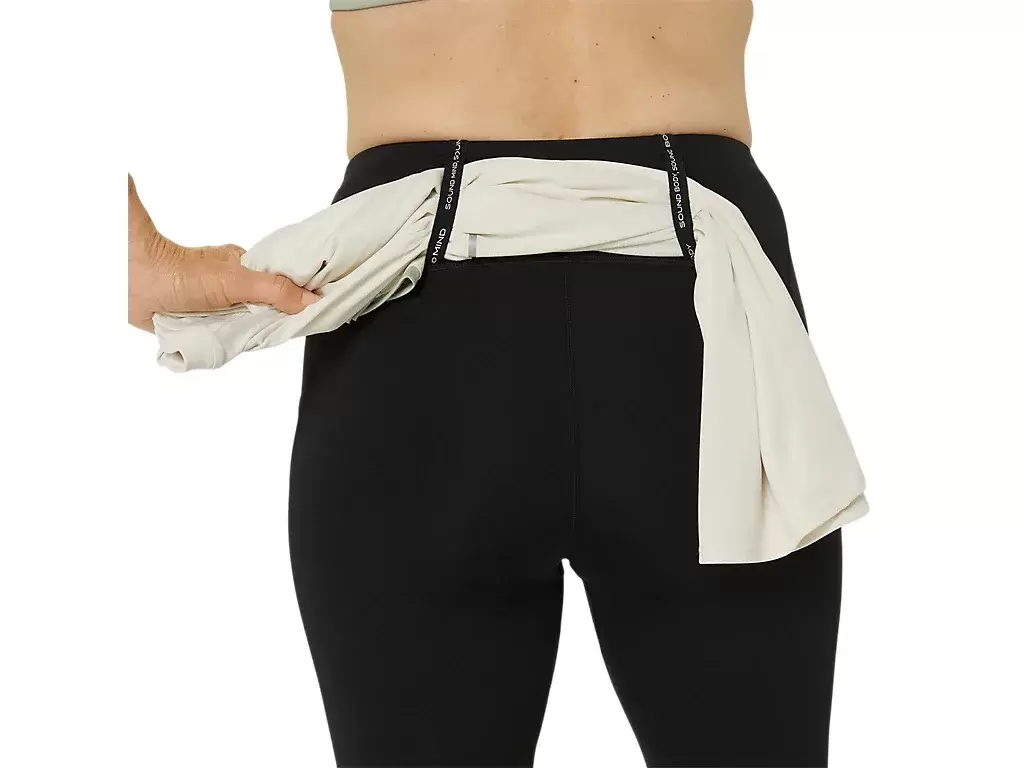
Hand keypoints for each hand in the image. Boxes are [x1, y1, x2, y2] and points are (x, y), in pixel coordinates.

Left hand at [128, 174, 318, 332]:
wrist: (130, 283)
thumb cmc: (180, 273)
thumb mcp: (236, 281)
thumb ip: (274, 290)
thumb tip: (313, 299)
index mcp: (246, 269)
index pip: (281, 288)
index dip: (295, 302)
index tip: (309, 316)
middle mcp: (233, 287)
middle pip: (263, 311)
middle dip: (269, 324)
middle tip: (273, 334)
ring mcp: (216, 306)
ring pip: (241, 327)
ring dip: (243, 336)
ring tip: (246, 341)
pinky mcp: (199, 323)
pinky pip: (219, 338)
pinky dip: (222, 343)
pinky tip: (226, 346)